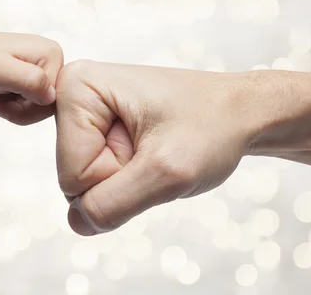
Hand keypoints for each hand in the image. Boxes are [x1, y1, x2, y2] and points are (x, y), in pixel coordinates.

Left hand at [0, 31, 63, 124]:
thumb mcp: (1, 72)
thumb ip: (31, 82)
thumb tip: (51, 96)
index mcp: (51, 52)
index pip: (57, 96)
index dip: (32, 108)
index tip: (6, 106)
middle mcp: (50, 56)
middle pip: (50, 101)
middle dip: (25, 111)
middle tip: (0, 107)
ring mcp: (38, 65)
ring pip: (40, 104)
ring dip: (18, 109)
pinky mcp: (27, 73)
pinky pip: (30, 100)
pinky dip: (14, 105)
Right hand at [55, 60, 256, 234]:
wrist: (239, 113)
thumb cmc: (212, 126)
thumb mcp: (167, 172)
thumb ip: (114, 204)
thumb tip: (77, 224)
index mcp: (77, 87)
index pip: (72, 175)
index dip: (117, 176)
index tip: (151, 146)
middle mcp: (72, 94)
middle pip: (73, 178)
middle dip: (120, 178)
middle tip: (155, 150)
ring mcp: (84, 112)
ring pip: (86, 183)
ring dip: (126, 179)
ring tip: (154, 149)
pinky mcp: (96, 128)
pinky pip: (97, 178)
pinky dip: (128, 177)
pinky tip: (148, 151)